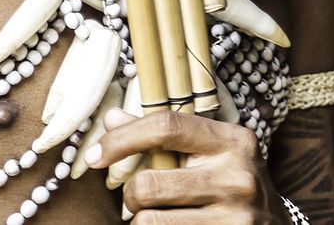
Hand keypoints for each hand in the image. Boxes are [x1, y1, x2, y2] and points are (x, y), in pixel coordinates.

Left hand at [84, 109, 289, 223]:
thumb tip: (111, 120)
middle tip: (138, 199)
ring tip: (158, 217)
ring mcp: (236, 217)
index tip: (94, 156)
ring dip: (141, 222)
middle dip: (131, 195)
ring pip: (149, 222)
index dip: (121, 140)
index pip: (166, 126)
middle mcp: (238, 177)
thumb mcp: (209, 153)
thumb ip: (162, 136)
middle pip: (148, 185)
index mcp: (233, 140)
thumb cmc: (232, 184)